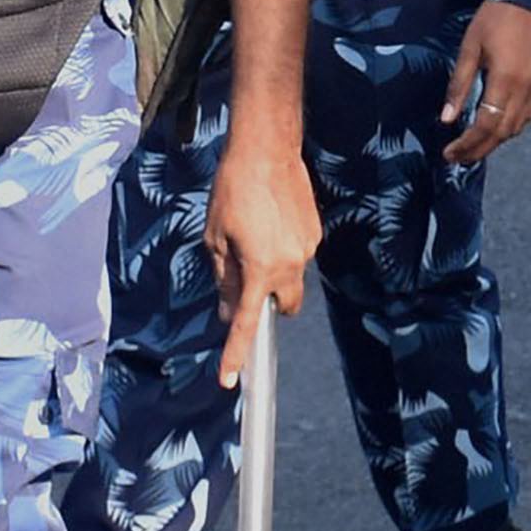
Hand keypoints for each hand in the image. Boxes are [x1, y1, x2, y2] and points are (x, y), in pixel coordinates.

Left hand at [205, 140, 317, 385]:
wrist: (267, 150)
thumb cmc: (233, 191)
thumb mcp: (215, 238)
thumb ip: (224, 279)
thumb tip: (230, 310)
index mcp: (260, 269)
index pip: (248, 324)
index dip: (236, 354)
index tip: (229, 381)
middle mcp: (290, 265)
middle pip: (284, 307)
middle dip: (268, 305)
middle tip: (246, 280)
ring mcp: (307, 248)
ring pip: (291, 279)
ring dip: (274, 273)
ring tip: (255, 236)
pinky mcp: (315, 232)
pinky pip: (298, 255)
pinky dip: (284, 252)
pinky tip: (270, 222)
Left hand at [440, 0, 530, 166]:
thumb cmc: (493, 20)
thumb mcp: (469, 48)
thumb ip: (459, 85)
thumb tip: (447, 119)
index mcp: (505, 81)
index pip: (486, 125)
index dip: (467, 144)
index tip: (449, 153)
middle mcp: (525, 90)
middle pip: (503, 133)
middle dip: (479, 150)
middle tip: (458, 158)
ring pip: (517, 128)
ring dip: (495, 141)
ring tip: (474, 147)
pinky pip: (528, 116)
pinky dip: (511, 128)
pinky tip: (497, 128)